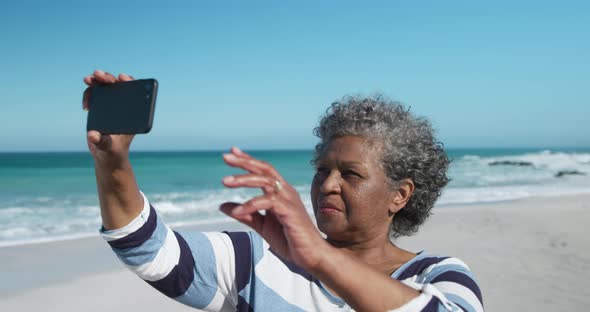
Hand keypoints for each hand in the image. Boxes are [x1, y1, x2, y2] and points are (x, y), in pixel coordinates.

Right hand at [83, 70, 134, 165]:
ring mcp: (112, 104)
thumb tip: (92, 135)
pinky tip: (86, 106)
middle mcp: (124, 105)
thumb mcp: (109, 147)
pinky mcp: (101, 106)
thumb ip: (102, 142)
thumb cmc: (113, 151)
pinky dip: (89, 93)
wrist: (107, 155)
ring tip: (88, 80)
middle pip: (118, 85)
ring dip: (97, 80)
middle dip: (108, 78)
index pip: (135, 91)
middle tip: (98, 75)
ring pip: (106, 86)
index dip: (129, 81)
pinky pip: (96, 93)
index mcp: (133, 112)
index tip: (121, 78)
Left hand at [220, 147, 329, 270]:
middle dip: (245, 162)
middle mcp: (285, 191)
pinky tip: (236, 211)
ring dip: (244, 179)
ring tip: (225, 181)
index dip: (248, 160)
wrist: (311, 255)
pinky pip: (267, 202)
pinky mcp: (289, 211)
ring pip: (265, 181)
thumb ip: (245, 214)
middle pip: (265, 169)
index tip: (231, 152)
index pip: (264, 170)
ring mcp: (289, 200)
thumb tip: (221, 205)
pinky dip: (250, 205)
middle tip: (225, 157)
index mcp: (280, 192)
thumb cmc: (290, 239)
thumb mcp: (262, 225)